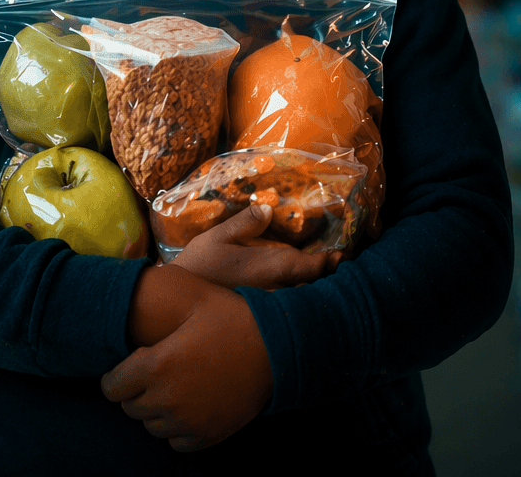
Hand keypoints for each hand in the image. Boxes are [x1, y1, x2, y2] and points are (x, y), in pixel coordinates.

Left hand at [103, 282, 272, 451]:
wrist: (274, 347)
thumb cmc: (232, 319)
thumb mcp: (192, 305)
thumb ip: (155, 317)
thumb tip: (128, 310)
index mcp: (156, 365)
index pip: (111, 387)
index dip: (117, 376)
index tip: (130, 368)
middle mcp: (167, 399)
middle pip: (130, 408)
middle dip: (136, 392)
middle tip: (155, 375)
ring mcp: (187, 421)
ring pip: (151, 426)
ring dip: (156, 410)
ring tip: (174, 388)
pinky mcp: (207, 435)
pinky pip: (175, 441)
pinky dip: (177, 428)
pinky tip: (190, 407)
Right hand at [172, 203, 340, 289]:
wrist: (178, 304)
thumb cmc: (199, 267)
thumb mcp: (218, 237)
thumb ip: (245, 223)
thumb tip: (268, 208)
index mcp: (273, 267)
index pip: (314, 266)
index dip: (332, 261)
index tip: (343, 254)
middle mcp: (278, 289)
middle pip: (313, 285)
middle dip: (327, 275)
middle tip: (339, 262)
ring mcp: (271, 303)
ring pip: (302, 296)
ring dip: (312, 286)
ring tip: (322, 274)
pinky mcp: (262, 312)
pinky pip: (288, 304)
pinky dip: (297, 296)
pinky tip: (296, 288)